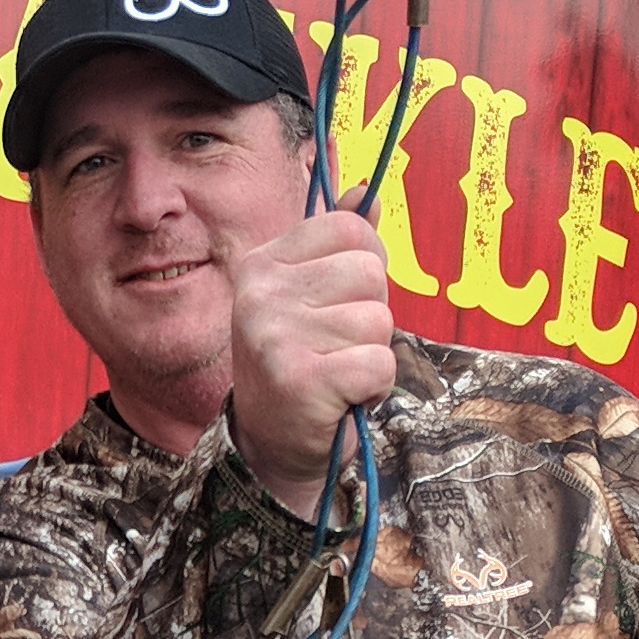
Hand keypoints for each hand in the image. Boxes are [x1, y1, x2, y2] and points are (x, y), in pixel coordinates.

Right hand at [222, 208, 398, 502]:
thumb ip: (340, 244)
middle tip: (337, 348)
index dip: (367, 265)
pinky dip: (374, 388)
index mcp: (262, 263)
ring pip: (378, 321)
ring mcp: (275, 336)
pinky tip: (342, 398)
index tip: (341, 301)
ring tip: (338, 374)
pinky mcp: (300, 380)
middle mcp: (260, 294)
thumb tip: (368, 191)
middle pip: (370, 273)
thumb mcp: (314, 296)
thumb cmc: (303, 364)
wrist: (272, 447)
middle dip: (371, 315)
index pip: (351, 228)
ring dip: (372, 355)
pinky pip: (378, 363)